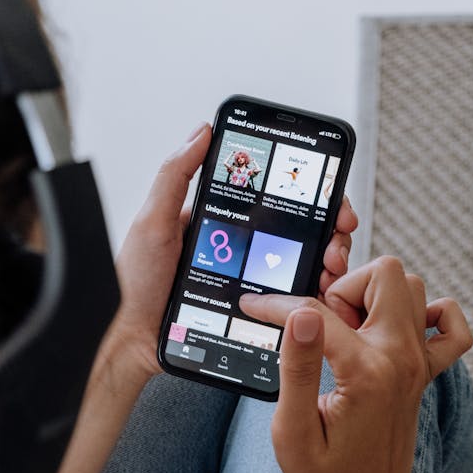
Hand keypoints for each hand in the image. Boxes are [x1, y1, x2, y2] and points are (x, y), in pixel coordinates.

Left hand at [109, 125, 358, 377]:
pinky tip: (320, 299)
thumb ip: (174, 175)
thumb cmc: (135, 283)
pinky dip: (310, 300)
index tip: (334, 201)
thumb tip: (202, 132)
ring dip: (327, 265)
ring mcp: (250, 281)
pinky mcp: (252, 312)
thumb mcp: (152, 222)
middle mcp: (242, 249)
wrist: (133, 341)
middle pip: (301, 233)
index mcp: (223, 221)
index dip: (312, 197)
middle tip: (339, 241)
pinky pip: (289, 304)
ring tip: (332, 270)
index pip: (276, 200)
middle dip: (330, 233)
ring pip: (302, 268)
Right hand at [239, 257, 472, 472]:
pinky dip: (429, 315)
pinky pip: (450, 327)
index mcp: (366, 372)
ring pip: (412, 288)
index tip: (252, 307)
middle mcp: (402, 361)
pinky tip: (394, 332)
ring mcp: (419, 366)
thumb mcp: (292, 429)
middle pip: (384, 274)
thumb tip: (299, 314)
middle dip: (342, 287)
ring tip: (344, 334)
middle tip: (318, 328)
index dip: (276, 305)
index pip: (317, 310)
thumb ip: (297, 367)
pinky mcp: (425, 377)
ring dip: (374, 297)